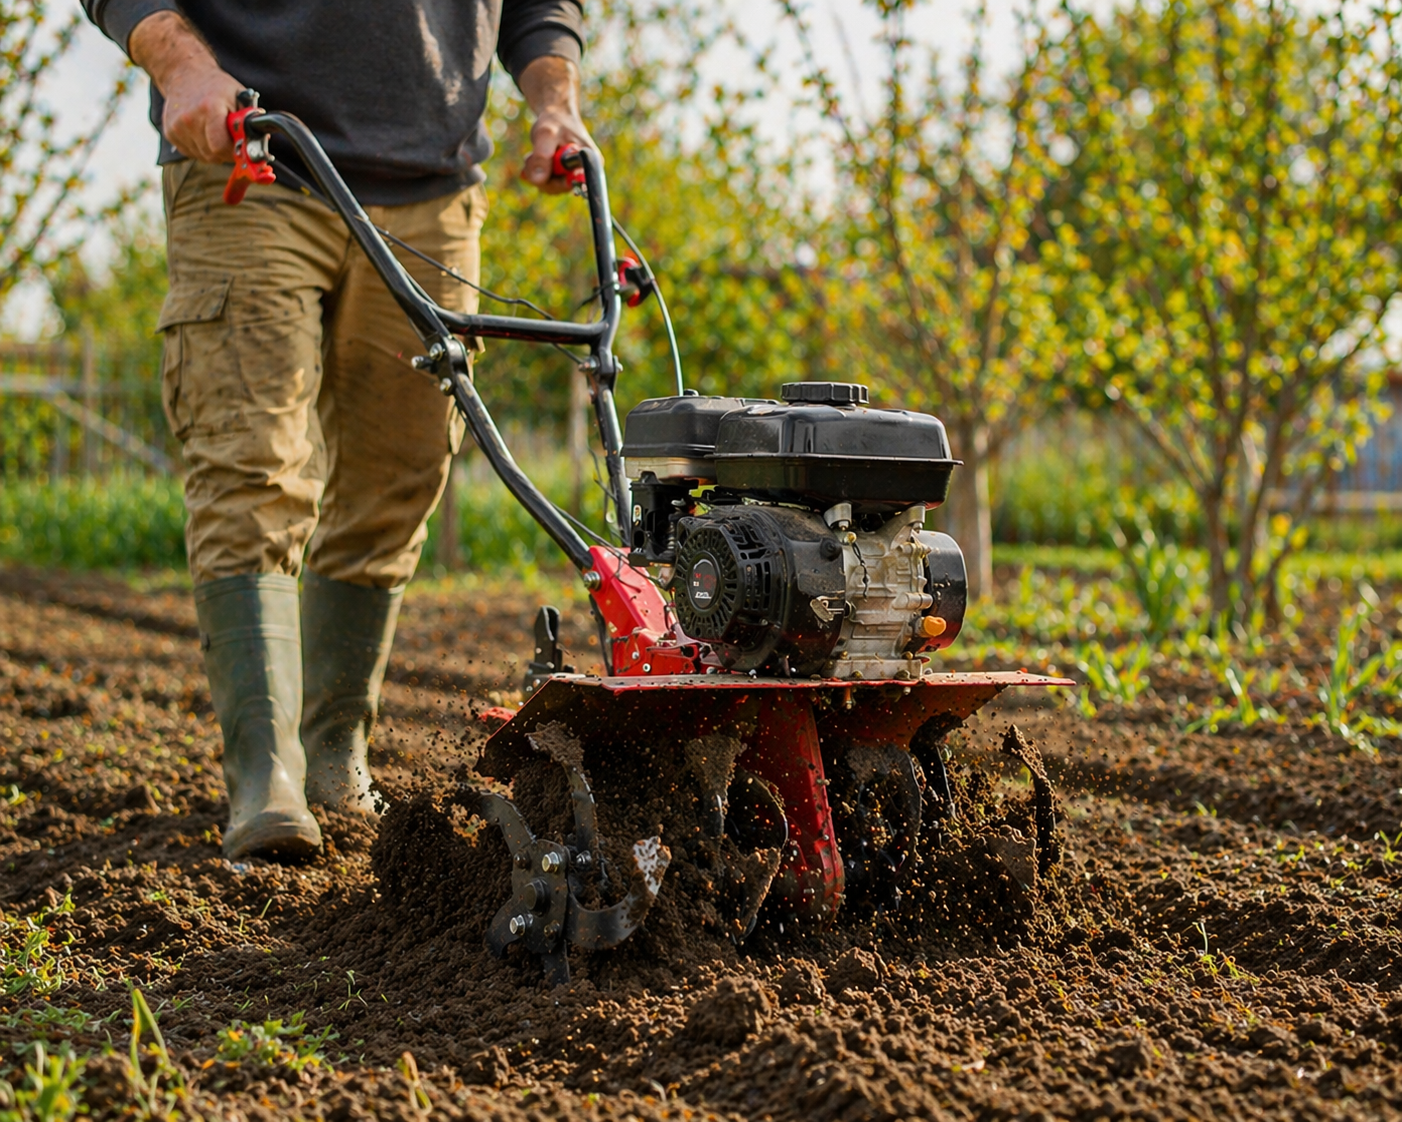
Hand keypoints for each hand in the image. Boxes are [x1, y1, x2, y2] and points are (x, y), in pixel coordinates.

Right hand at [129, 11, 244, 162]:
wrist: (184, 72)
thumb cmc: (217, 86)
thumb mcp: (240, 97)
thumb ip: (250, 122)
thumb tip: (262, 148)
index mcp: (209, 108)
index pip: (221, 147)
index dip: (233, 151)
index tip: (239, 146)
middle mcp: (190, 118)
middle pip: (213, 155)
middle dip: (225, 152)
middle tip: (229, 138)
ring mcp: (177, 126)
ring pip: (203, 156)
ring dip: (213, 150)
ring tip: (215, 131)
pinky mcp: (170, 132)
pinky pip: (191, 153)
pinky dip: (200, 147)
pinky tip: (202, 132)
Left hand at [518, 56, 595, 194]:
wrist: (555, 117)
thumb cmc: (554, 122)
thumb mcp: (545, 134)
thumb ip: (541, 156)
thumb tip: (538, 180)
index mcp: (590, 161)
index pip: (576, 185)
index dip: (558, 182)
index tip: (543, 171)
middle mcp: (585, 172)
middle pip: (560, 188)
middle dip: (542, 174)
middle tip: (530, 156)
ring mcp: (574, 176)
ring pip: (551, 187)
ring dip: (537, 173)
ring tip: (532, 154)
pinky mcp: (564, 177)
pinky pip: (547, 184)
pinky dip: (536, 174)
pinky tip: (533, 160)